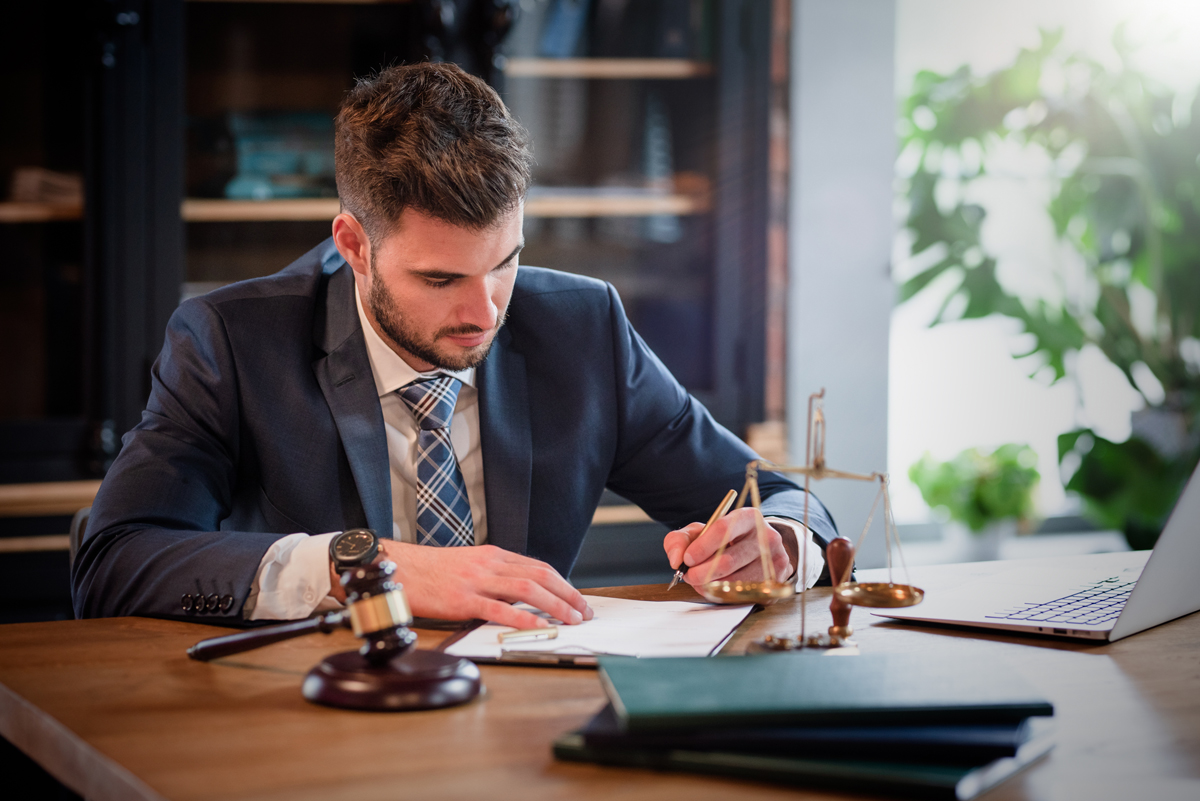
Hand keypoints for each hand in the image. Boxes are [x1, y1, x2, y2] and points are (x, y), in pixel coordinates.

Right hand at [331, 541, 592, 629]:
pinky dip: (523, 617)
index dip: (563, 583)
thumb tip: (519, 597)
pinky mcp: (462, 599)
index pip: (538, 566)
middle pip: (540, 575)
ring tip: (572, 619)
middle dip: (568, 594)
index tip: (577, 598)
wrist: (395, 569)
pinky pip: (499, 609)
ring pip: (527, 588)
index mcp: (492, 555)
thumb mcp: (467, 566)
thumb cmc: (428, 572)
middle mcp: (489, 563)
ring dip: (555, 605)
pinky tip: (538, 625)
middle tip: (585, 611)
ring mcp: (476, 580)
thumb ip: (492, 577)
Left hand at [663, 507, 793, 587]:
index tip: (687, 559)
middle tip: (690, 576)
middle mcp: (767, 537)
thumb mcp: (700, 533)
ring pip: (736, 581)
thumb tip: (676, 559)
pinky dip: (725, 594)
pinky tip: (718, 587)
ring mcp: (775, 560)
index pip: (724, 529)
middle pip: (729, 560)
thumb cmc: (725, 541)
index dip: (702, 547)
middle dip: (702, 572)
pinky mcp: (776, 582)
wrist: (758, 551)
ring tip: (701, 582)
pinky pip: (745, 594)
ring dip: (712, 586)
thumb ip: (680, 540)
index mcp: (748, 517)